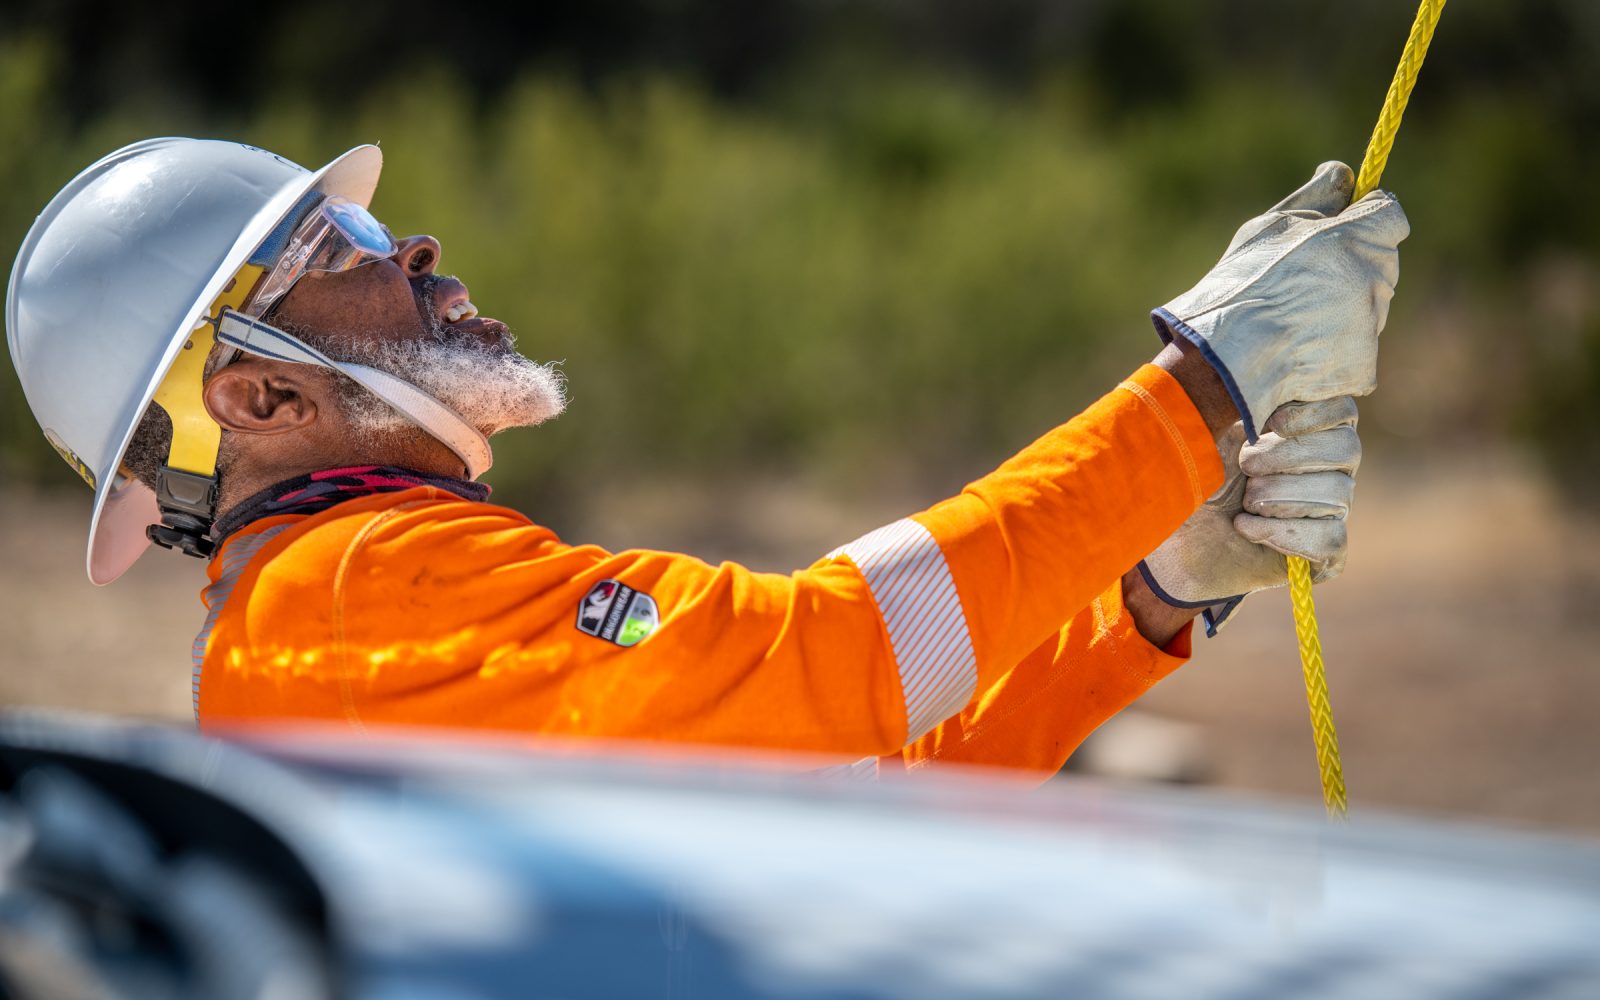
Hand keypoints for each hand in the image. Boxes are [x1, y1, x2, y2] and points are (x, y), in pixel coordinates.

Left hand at [1137, 397, 1360, 634]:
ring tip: (1244, 501)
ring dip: (1280, 496)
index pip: (1342, 410)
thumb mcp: (1206, 429)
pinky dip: (1283, 532)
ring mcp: (1329, 510)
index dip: (1313, 414)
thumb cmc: (1193, 476)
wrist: (1171, 536)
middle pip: (1346, 450)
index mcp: (1307, 429)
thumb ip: (1237, 402)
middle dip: (1290, 457)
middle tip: (1246, 466)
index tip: (1273, 422)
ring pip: (1338, 494)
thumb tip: (1255, 382)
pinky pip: (1330, 539)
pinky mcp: (1322, 552)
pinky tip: (1246, 527)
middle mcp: (1329, 467)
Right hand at [1152, 162, 1407, 441]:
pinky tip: (1299, 351)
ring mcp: (1371, 326)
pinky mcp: (1364, 367)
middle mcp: (1372, 280)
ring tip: (1294, 321)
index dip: (1368, 219)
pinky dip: (1334, 352)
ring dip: (1344, 310)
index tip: (1346, 228)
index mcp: (1354, 238)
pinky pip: (1356, 352)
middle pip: (1380, 264)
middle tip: (1305, 283)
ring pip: (1368, 309)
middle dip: (1353, 267)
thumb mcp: (1267, 228)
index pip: (1389, 216)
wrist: (1225, 361)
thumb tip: (1344, 173)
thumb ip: (1315, 198)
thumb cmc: (1239, 288)